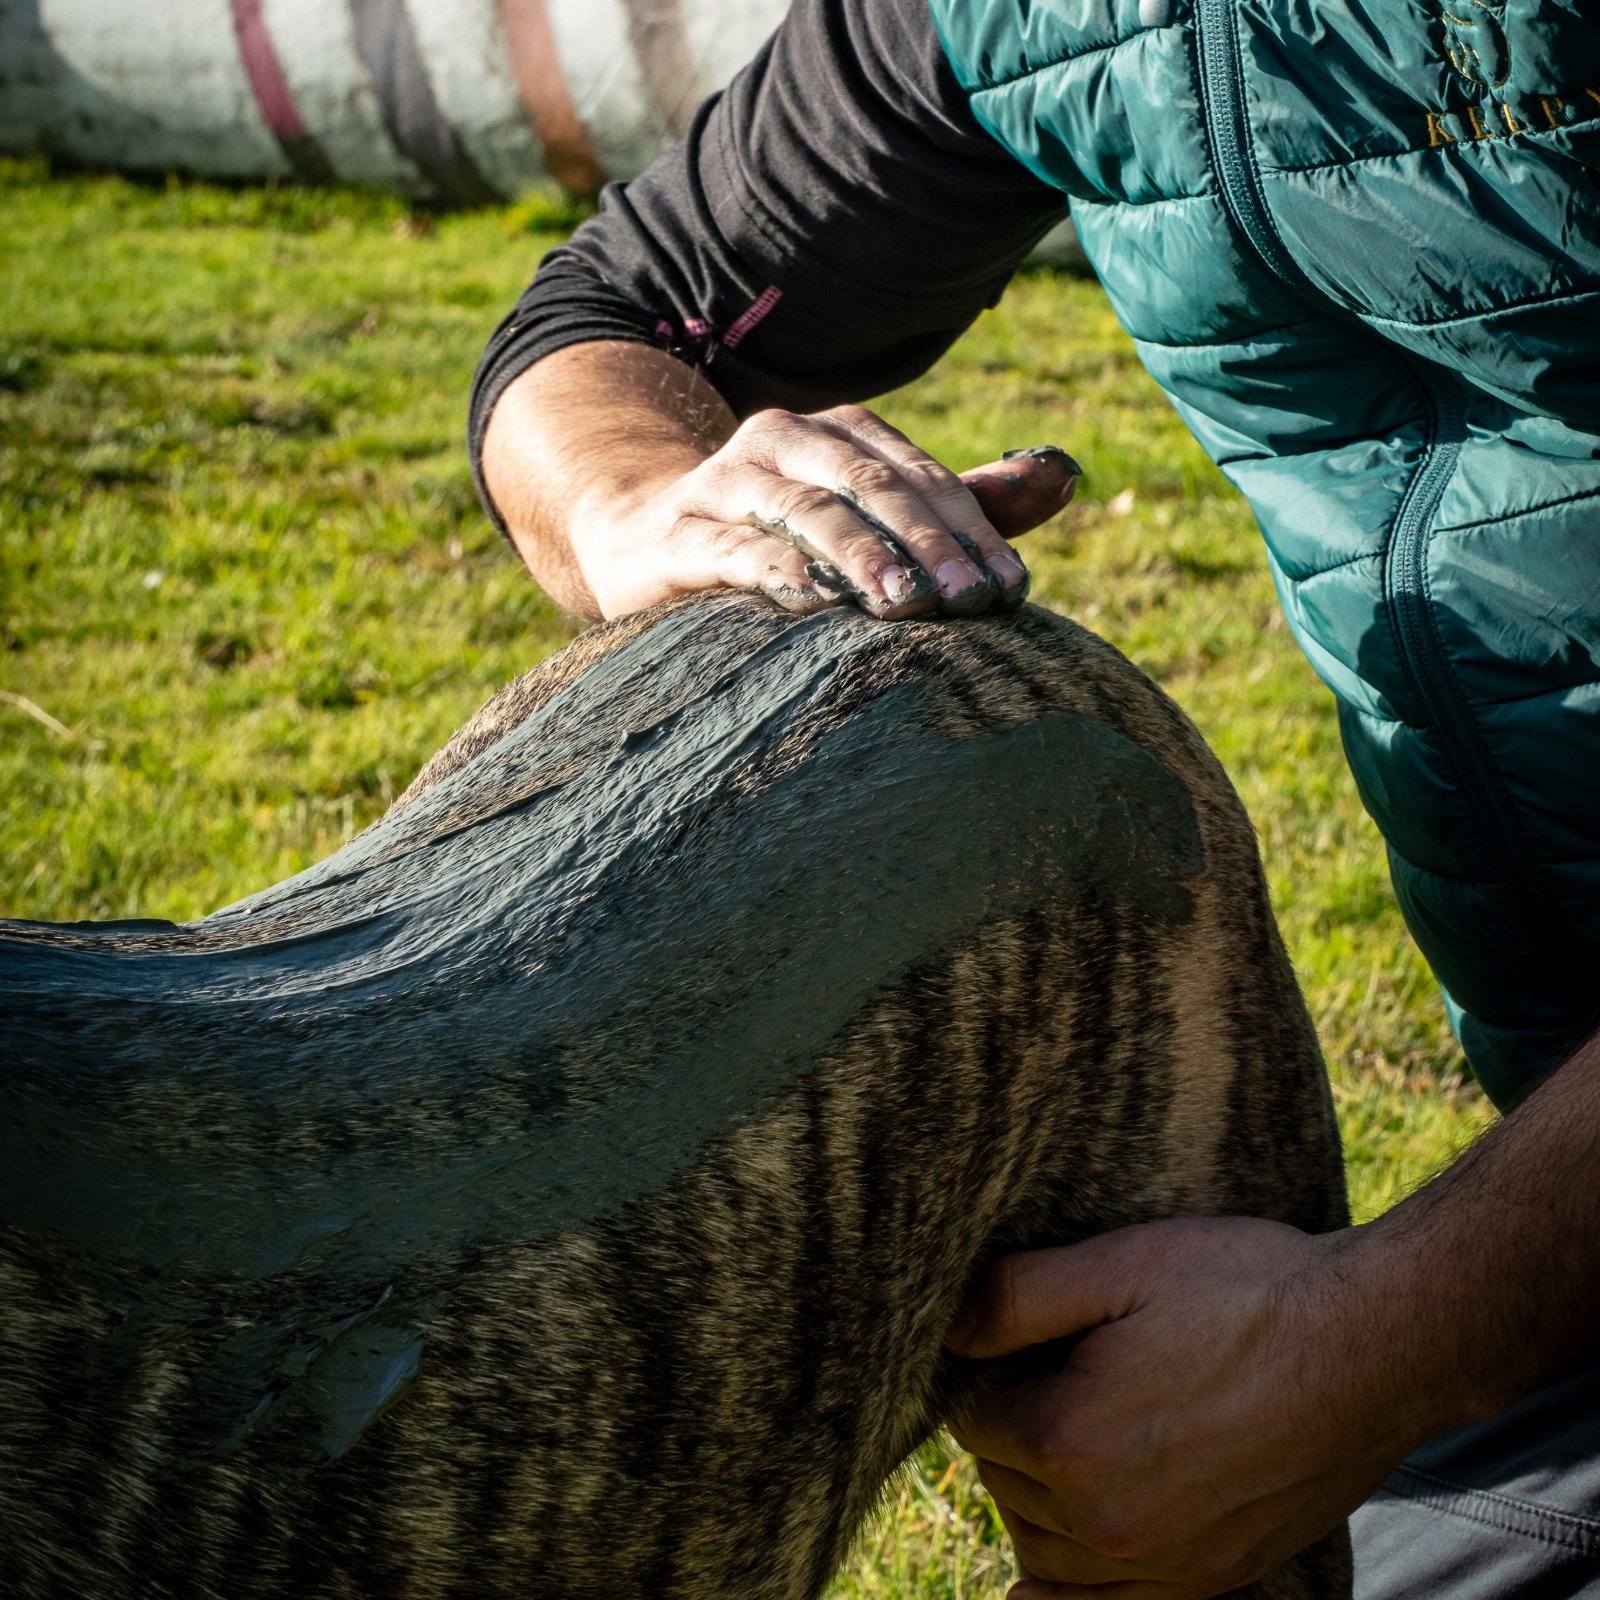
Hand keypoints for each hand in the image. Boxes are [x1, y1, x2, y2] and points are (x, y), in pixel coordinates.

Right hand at [573, 403, 1078, 619]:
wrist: (637, 542)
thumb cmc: (774, 537)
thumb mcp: (866, 516)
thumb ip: (957, 505)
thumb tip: (1064, 475)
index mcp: (837, 435)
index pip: (918, 475)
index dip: (970, 528)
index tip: (1011, 590)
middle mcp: (781, 442)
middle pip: (869, 485)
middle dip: (927, 544)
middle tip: (972, 604)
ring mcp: (723, 483)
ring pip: (805, 511)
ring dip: (861, 556)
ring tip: (905, 608)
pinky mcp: (675, 535)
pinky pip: (730, 547)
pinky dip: (772, 567)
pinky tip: (811, 600)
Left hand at [944, 1218, 1452, 1599]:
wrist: (1375, 1343)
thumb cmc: (1246, 1290)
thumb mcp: (1121, 1261)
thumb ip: (1016, 1297)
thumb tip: (947, 1329)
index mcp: (1069, 1441)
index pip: (975, 1423)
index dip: (997, 1376)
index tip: (1036, 1343)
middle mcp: (1106, 1524)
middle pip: (1006, 1487)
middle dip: (1016, 1435)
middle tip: (1067, 1375)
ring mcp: (1164, 1565)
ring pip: (1045, 1553)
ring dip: (1039, 1504)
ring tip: (1077, 1439)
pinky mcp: (1211, 1581)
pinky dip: (1068, 1596)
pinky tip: (1042, 1586)